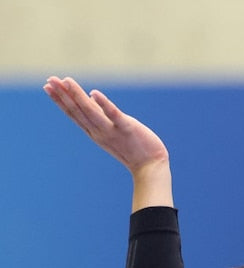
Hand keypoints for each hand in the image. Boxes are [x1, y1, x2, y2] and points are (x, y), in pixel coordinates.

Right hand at [44, 76, 172, 210]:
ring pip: (91, 111)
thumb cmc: (134, 149)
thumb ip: (102, 118)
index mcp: (96, 132)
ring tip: (66, 81)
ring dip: (77, 95)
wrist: (151, 167)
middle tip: (49, 80)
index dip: (60, 101)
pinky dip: (104, 104)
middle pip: (78, 111)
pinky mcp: (127, 129)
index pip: (74, 114)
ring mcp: (112, 131)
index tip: (47, 87)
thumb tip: (91, 100)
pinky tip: (94, 93)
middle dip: (62, 95)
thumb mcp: (112, 133)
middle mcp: (100, 132)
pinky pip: (114, 115)